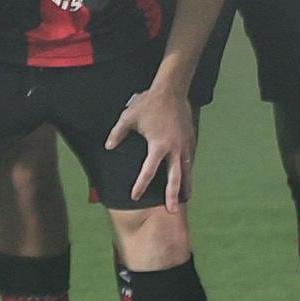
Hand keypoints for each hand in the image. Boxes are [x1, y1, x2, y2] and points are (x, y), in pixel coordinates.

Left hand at [107, 85, 196, 211]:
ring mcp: (185, 144)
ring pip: (186, 170)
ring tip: (185, 199)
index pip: (148, 171)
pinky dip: (188, 170)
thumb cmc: (149, 103)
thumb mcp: (128, 116)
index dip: (140, 185)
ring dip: (185, 185)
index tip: (135, 196)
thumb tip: (108, 147)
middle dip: (172, 195)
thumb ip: (117, 133)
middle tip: (170, 211)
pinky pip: (190, 159)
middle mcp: (174, 148)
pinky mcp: (191, 139)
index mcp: (158, 145)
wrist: (172, 89)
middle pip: (175, 177)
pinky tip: (186, 178)